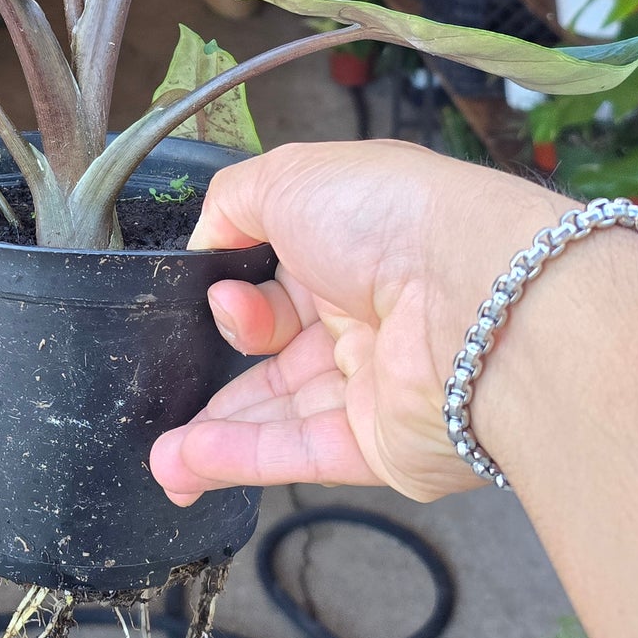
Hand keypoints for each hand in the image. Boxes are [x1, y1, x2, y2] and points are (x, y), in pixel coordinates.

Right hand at [150, 140, 565, 504]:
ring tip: (160, 456)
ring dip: (214, 430)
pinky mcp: (382, 444)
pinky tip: (185, 462)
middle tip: (170, 366)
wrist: (477, 301)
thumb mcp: (289, 176)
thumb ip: (230, 204)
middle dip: (219, 363)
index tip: (211, 288)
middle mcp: (368, 311)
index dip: (234, 286)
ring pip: (281, 410)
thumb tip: (203, 242)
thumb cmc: (391, 219)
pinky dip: (241, 458)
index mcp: (353, 243)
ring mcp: (375, 381)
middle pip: (275, 348)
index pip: (278, 275)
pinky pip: (301, 453)